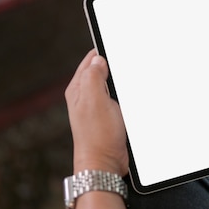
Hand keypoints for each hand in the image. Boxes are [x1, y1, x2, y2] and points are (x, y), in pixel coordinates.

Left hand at [65, 49, 128, 175]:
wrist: (104, 163)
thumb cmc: (98, 136)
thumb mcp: (95, 100)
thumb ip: (93, 76)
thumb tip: (97, 59)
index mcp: (78, 89)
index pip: (90, 60)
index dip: (103, 51)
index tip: (117, 45)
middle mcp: (85, 96)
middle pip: (101, 71)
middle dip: (113, 65)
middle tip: (125, 61)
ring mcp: (97, 106)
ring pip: (111, 84)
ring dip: (120, 81)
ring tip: (127, 78)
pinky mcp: (108, 117)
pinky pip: (117, 98)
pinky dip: (124, 94)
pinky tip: (130, 97)